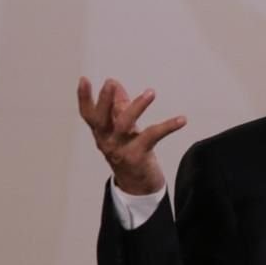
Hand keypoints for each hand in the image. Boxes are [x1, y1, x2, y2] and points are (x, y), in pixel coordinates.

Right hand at [77, 77, 186, 194]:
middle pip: (101, 119)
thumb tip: (115, 83)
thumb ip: (118, 107)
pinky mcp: (137, 156)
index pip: (88, 114)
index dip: (84, 98)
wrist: (137, 185)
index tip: (84, 79)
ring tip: (150, 92)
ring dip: (137, 106)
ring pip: (125, 125)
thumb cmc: (128, 151)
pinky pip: (153, 136)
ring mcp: (120, 149)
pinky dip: (168, 126)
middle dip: (105, 100)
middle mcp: (106, 141)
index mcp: (101, 133)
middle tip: (110, 83)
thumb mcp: (122, 129)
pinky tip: (182, 119)